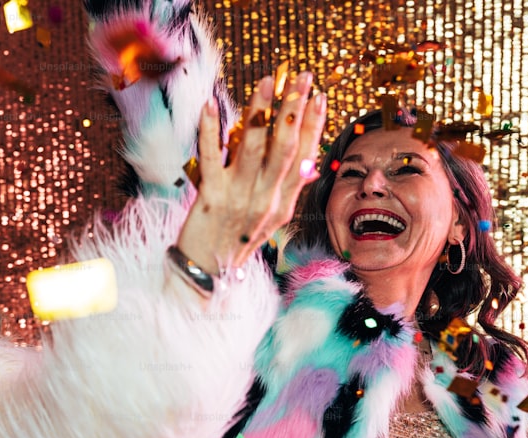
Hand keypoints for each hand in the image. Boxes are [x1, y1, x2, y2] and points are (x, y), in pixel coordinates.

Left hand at [176, 72, 326, 272]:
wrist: (206, 271)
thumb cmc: (236, 240)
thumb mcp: (270, 219)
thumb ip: (286, 190)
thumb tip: (306, 163)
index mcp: (283, 203)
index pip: (305, 158)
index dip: (314, 126)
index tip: (321, 96)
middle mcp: (266, 199)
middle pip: (286, 147)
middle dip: (296, 109)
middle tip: (302, 77)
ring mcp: (239, 197)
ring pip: (254, 146)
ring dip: (261, 110)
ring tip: (267, 82)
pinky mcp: (211, 197)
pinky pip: (212, 156)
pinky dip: (210, 129)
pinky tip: (210, 104)